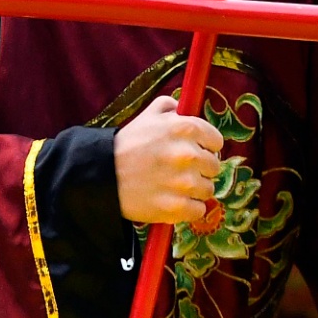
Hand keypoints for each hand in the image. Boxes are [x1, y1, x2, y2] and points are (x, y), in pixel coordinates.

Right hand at [112, 95, 225, 228]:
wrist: (101, 176)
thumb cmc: (126, 144)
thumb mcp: (148, 116)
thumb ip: (170, 107)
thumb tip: (185, 109)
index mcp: (185, 128)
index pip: (216, 141)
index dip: (206, 147)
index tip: (195, 151)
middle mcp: (188, 155)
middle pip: (214, 167)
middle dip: (200, 169)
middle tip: (181, 171)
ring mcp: (183, 183)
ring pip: (208, 189)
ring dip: (194, 190)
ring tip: (175, 187)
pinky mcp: (176, 208)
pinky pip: (198, 210)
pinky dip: (188, 209)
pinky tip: (173, 202)